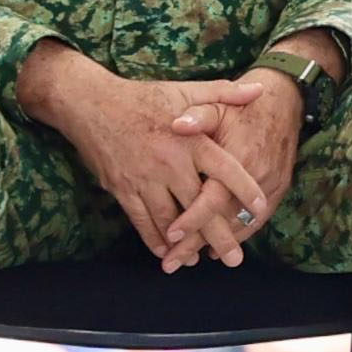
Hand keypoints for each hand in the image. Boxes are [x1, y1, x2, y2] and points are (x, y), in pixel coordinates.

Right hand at [19, 45, 270, 269]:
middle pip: (199, 205)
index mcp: (190, 141)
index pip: (225, 170)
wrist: (90, 103)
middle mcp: (169, 163)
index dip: (244, 189)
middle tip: (236, 259)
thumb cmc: (143, 97)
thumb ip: (225, 94)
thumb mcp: (186, 90)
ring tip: (201, 261)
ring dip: (186, 244)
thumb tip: (261, 90)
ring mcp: (144, 178)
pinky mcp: (121, 188)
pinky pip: (141, 220)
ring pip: (170, 220)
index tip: (258, 207)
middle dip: (218, 234)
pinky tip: (166, 251)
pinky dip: (154, 238)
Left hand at [162, 71, 304, 267]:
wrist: (284, 101)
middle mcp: (257, 177)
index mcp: (239, 158)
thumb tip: (176, 124)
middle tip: (172, 263)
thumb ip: (197, 116)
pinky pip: (256, 221)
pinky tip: (215, 249)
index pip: (213, 198)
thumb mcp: (217, 104)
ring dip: (215, 245)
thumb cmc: (243, 106)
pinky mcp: (278, 189)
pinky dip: (236, 236)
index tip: (171, 235)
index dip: (193, 218)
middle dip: (197, 244)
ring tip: (188, 260)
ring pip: (241, 225)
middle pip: (224, 220)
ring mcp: (271, 185)